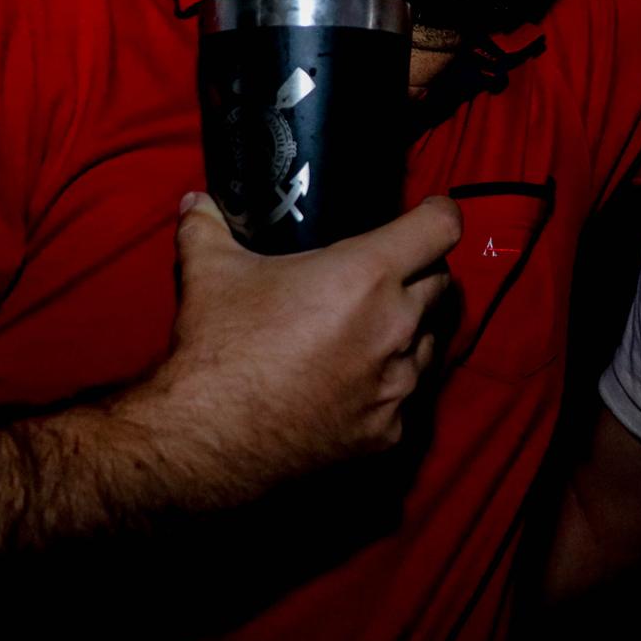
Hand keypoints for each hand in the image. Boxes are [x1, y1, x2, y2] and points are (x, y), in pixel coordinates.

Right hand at [132, 193, 459, 499]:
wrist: (206, 439)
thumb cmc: (217, 347)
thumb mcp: (208, 272)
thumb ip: (209, 226)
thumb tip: (198, 201)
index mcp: (367, 275)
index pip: (441, 228)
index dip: (438, 214)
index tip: (428, 214)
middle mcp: (396, 325)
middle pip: (442, 285)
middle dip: (422, 275)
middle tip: (389, 277)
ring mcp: (398, 383)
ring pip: (431, 342)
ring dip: (412, 331)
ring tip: (373, 331)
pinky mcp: (390, 430)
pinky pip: (408, 397)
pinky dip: (390, 385)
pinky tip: (357, 383)